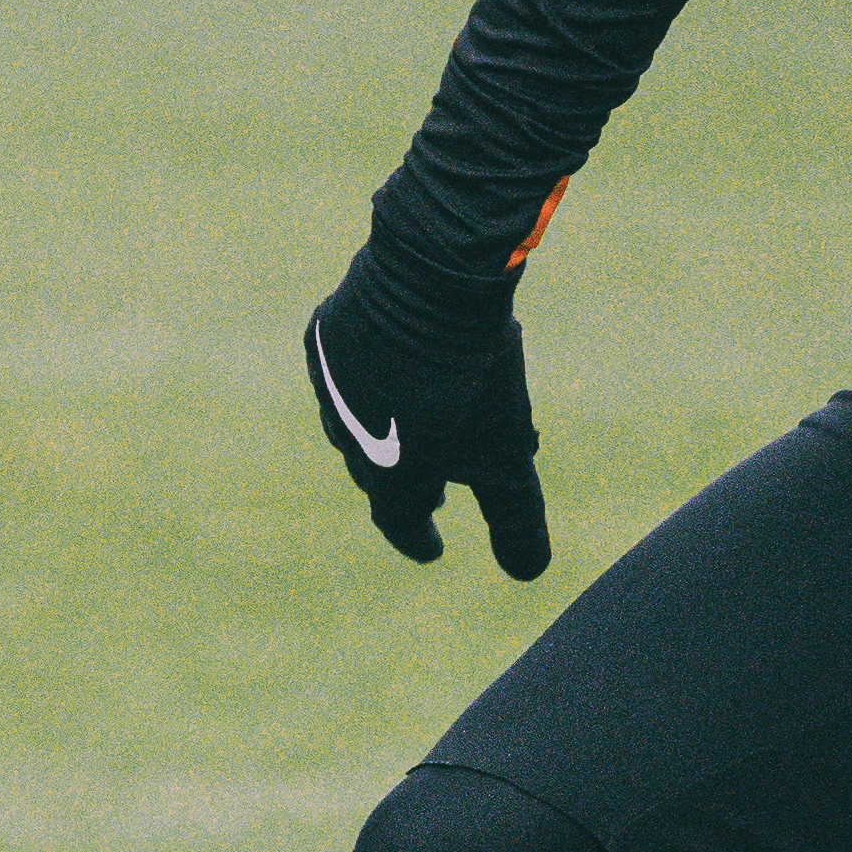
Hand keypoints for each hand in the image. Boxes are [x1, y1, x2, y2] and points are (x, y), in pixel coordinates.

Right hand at [305, 243, 547, 577]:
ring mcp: (330, 385)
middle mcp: (347, 438)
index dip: (419, 538)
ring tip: (414, 434)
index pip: (400, 521)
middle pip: (375, 475)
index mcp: (387, 474)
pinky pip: (341, 374)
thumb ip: (515, 518)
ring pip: (353, 424)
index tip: (436, 548)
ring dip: (383, 436)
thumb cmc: (473, 373)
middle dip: (403, 488)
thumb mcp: (506, 454)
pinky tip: (388, 373)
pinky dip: (365, 384)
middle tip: (436, 493)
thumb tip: (527, 573)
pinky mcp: (324, 337)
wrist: (429, 278)